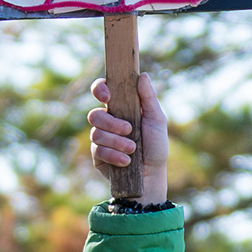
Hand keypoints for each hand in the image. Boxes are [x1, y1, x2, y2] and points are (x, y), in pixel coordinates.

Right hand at [87, 70, 168, 204]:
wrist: (152, 176)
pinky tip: (126, 161)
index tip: (106, 96)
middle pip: (94, 114)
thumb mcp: (157, 120)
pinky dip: (114, 155)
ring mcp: (101, 139)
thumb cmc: (156, 146)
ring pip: (96, 133)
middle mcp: (108, 121)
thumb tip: (142, 75)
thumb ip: (149, 98)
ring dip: (117, 142)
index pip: (103, 91)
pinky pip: (98, 150)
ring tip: (133, 150)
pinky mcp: (97, 156)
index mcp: (120, 108)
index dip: (99, 89)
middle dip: (112, 123)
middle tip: (129, 130)